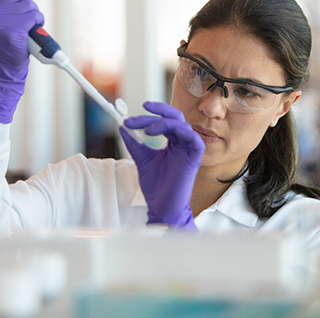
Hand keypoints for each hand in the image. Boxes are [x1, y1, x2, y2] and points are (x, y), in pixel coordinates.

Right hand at [0, 0, 43, 66]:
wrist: (3, 63)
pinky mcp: (14, 30)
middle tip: (20, 19)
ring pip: (29, 4)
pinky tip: (31, 30)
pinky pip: (35, 15)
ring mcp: (0, 21)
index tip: (13, 6)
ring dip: (33, 14)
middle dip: (26, 5)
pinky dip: (38, 22)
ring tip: (25, 26)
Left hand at [119, 101, 204, 230]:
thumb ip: (134, 143)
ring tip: (147, 130)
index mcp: (172, 142)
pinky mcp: (195, 160)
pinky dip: (184, 133)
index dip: (150, 115)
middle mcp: (181, 143)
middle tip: (140, 112)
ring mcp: (189, 151)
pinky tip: (166, 135)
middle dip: (158, 112)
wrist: (161, 206)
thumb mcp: (141, 159)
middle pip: (174, 118)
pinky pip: (196, 141)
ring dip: (164, 123)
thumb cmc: (155, 186)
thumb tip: (123, 127)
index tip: (130, 118)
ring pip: (183, 126)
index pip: (164, 120)